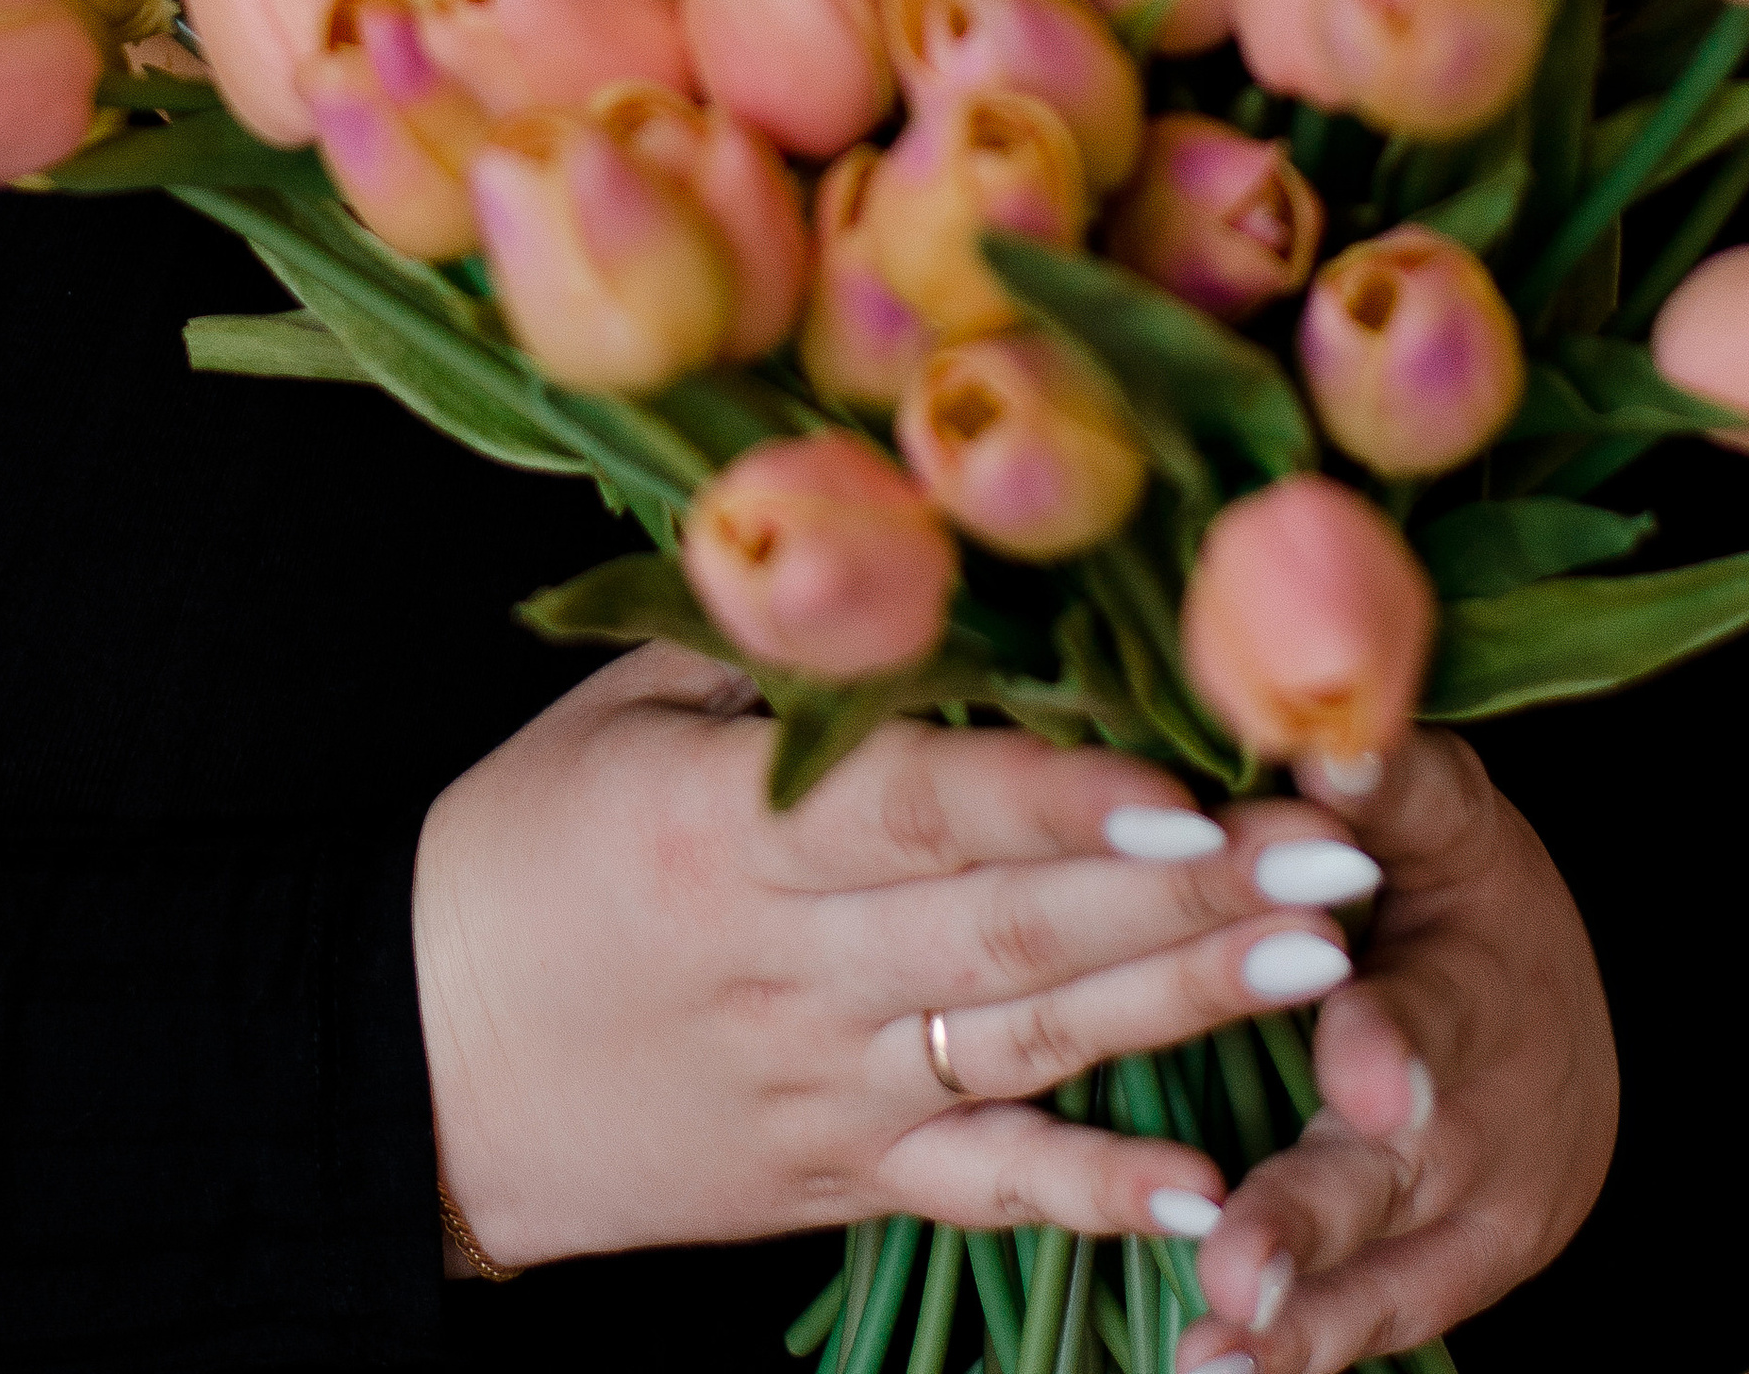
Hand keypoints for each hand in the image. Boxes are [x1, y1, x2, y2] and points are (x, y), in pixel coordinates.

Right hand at [413, 640, 1381, 1268]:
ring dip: (1183, 1005)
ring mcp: (820, 1084)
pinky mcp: (833, 1177)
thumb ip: (771, 656)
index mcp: (722, 832)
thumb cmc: (518, 846)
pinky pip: (979, 1191)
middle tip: (1337, 845)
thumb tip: (910, 551)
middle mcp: (786, 965)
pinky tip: (1206, 1190)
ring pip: (1025, 1044)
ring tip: (1327, 961)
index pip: (922, 804)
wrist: (411, 1065)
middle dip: (1191, 886)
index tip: (1199, 768)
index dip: (1063, 794)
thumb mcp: (621, 709)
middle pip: (1012, 923)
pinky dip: (1091, 1196)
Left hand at [1176, 736, 1616, 1373]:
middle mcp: (1488, 1112)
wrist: (1568, 1019)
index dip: (1394, 1041)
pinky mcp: (1458, 1273)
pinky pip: (1383, 1320)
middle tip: (1236, 1263)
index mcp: (1478, 978)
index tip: (1358, 1073)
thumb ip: (1390, 787)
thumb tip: (1333, 738)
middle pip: (1400, 1169)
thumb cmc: (1467, 896)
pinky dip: (1310, 1348)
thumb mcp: (1447, 819)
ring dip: (1301, 1314)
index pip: (1436, 1007)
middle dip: (1316, 1217)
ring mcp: (1481, 1212)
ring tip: (1212, 1346)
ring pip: (1387, 1269)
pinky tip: (1221, 1371)